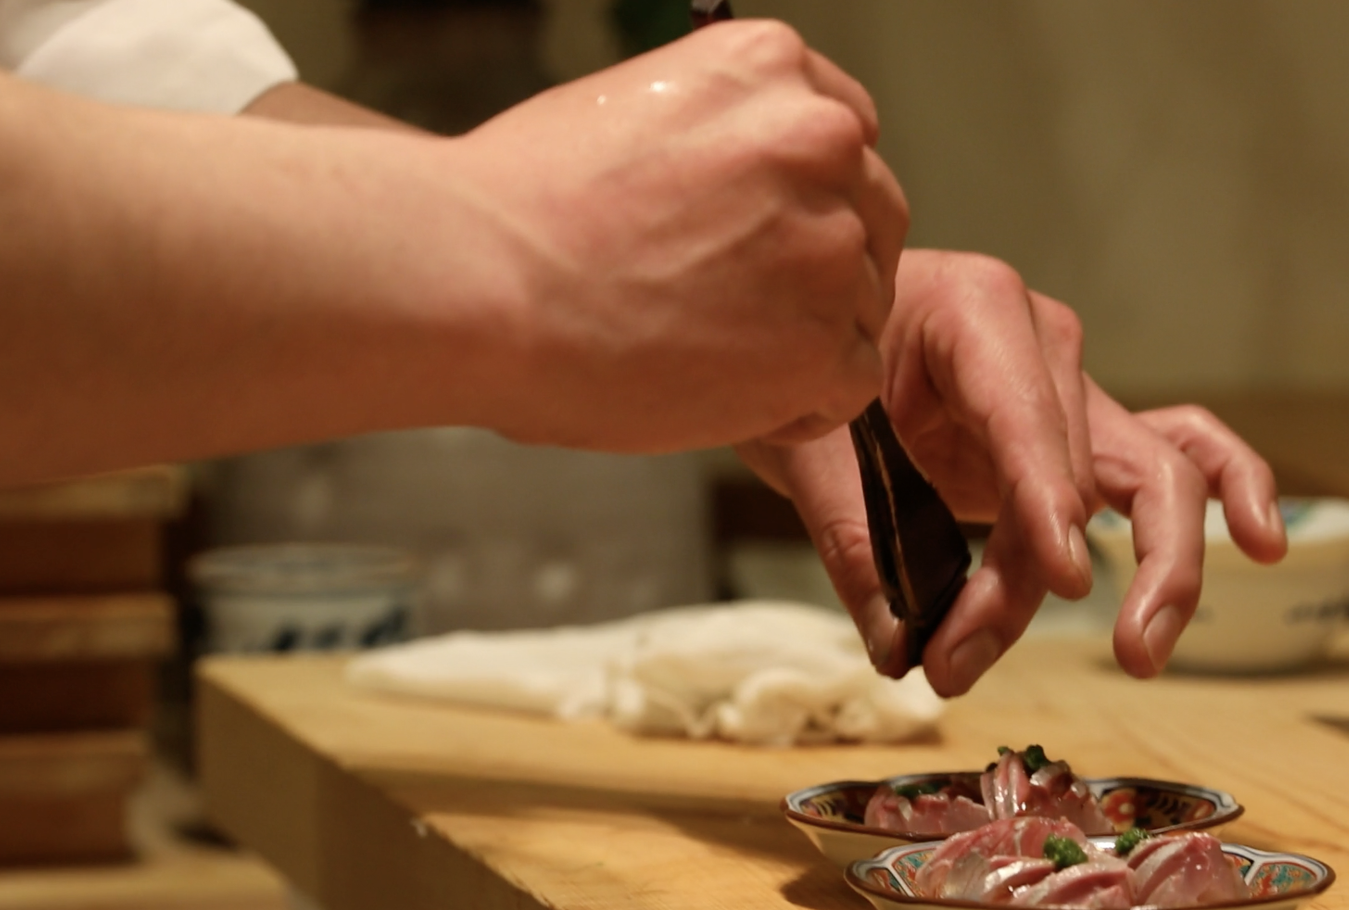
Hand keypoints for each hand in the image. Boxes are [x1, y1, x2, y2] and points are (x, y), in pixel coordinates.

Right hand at [446, 21, 908, 451]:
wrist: (478, 281)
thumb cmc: (520, 206)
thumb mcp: (632, 111)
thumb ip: (719, 138)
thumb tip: (743, 187)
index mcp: (773, 69)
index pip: (844, 136)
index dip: (805, 197)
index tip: (762, 234)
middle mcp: (818, 143)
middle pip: (870, 215)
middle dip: (814, 264)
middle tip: (733, 303)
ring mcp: (827, 247)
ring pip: (861, 303)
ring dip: (802, 333)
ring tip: (706, 349)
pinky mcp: (817, 346)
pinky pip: (850, 382)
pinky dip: (799, 400)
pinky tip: (728, 391)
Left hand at [740, 249, 1284, 696]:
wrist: (807, 322)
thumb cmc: (805, 366)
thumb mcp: (805, 443)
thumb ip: (854, 540)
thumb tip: (900, 646)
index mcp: (975, 311)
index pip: (1025, 418)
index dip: (1046, 504)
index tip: (1064, 581)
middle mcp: (1044, 342)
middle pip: (1088, 466)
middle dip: (1060, 572)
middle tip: (1039, 656)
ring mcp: (1074, 387)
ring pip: (1155, 475)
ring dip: (1160, 566)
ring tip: (1140, 652)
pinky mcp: (1084, 432)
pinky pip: (1182, 453)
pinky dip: (1232, 491)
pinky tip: (1265, 542)